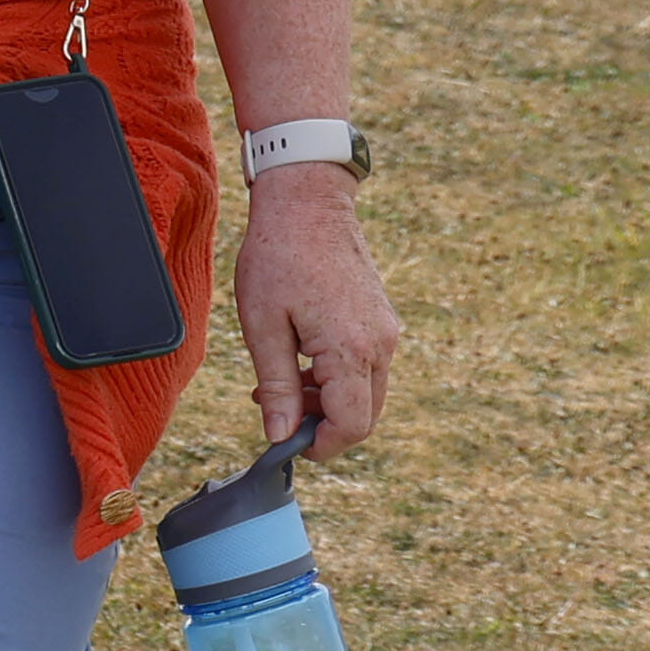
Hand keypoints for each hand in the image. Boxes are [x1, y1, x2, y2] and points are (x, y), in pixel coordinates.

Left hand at [237, 165, 397, 456]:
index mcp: (352, 349)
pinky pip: (366, 365)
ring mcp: (386, 330)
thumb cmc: (277, 257)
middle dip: (321, 424)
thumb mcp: (263, 327)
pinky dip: (337, 376)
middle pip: (364, 415)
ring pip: (366, 392)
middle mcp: (380, 344)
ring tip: (277, 383)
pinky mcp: (382, 319)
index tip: (286, 445)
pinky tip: (299, 359)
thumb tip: (280, 437)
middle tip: (275, 408)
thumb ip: (278, 387)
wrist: (307, 204)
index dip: (320, 446)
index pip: (352, 426)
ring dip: (326, 400)